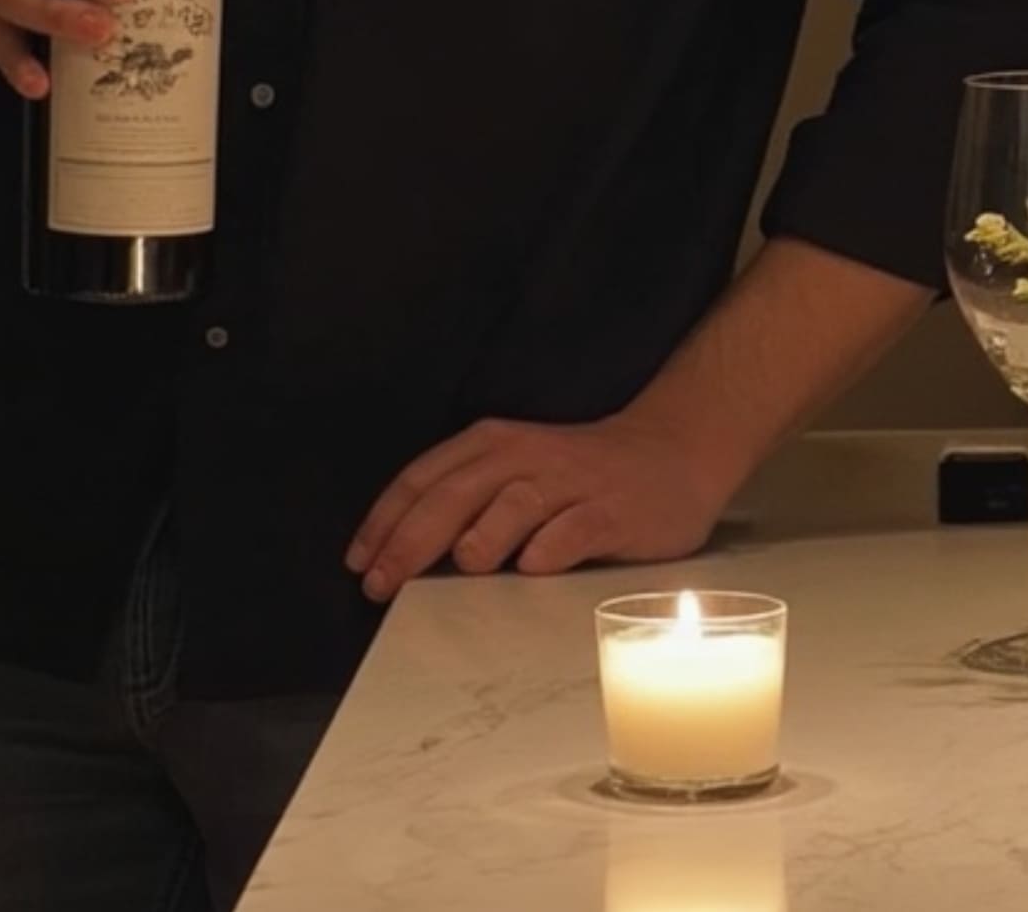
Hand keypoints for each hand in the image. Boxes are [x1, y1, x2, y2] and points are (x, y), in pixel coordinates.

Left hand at [344, 410, 720, 602]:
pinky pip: (576, 528)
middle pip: (458, 493)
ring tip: (461, 567)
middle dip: (414, 538)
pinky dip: (552, 546)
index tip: (358, 564)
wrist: (669, 454)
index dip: (386, 520)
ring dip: (484, 534)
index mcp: (492, 444)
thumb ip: (464, 502)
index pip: (425, 478)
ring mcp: (571, 483)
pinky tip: (532, 568)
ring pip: (515, 503)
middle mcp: (526, 457)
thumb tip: (401, 555)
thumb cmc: (576, 474)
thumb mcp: (513, 471)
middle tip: (382, 583)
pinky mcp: (612, 511)